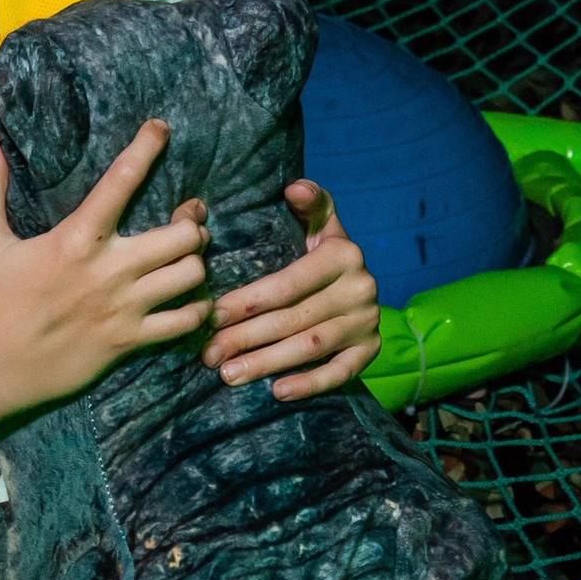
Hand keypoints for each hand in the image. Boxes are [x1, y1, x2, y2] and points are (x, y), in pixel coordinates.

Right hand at [0, 119, 210, 463]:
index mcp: (75, 240)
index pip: (122, 182)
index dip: (147, 148)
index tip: (160, 129)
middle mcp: (108, 272)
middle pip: (182, 236)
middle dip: (193, 221)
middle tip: (188, 217)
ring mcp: (123, 310)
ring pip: (191, 276)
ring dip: (196, 262)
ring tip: (187, 257)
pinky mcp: (128, 343)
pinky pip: (183, 323)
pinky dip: (196, 309)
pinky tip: (191, 301)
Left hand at [205, 180, 379, 399]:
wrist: (360, 281)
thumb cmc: (323, 250)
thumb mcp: (319, 221)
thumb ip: (309, 203)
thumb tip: (294, 187)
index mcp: (343, 255)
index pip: (287, 284)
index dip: (247, 301)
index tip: (211, 316)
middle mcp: (360, 289)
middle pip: (293, 318)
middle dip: (246, 338)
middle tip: (209, 355)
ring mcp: (367, 322)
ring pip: (311, 347)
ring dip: (267, 364)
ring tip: (228, 374)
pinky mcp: (371, 350)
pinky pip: (340, 372)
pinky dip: (310, 384)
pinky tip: (277, 392)